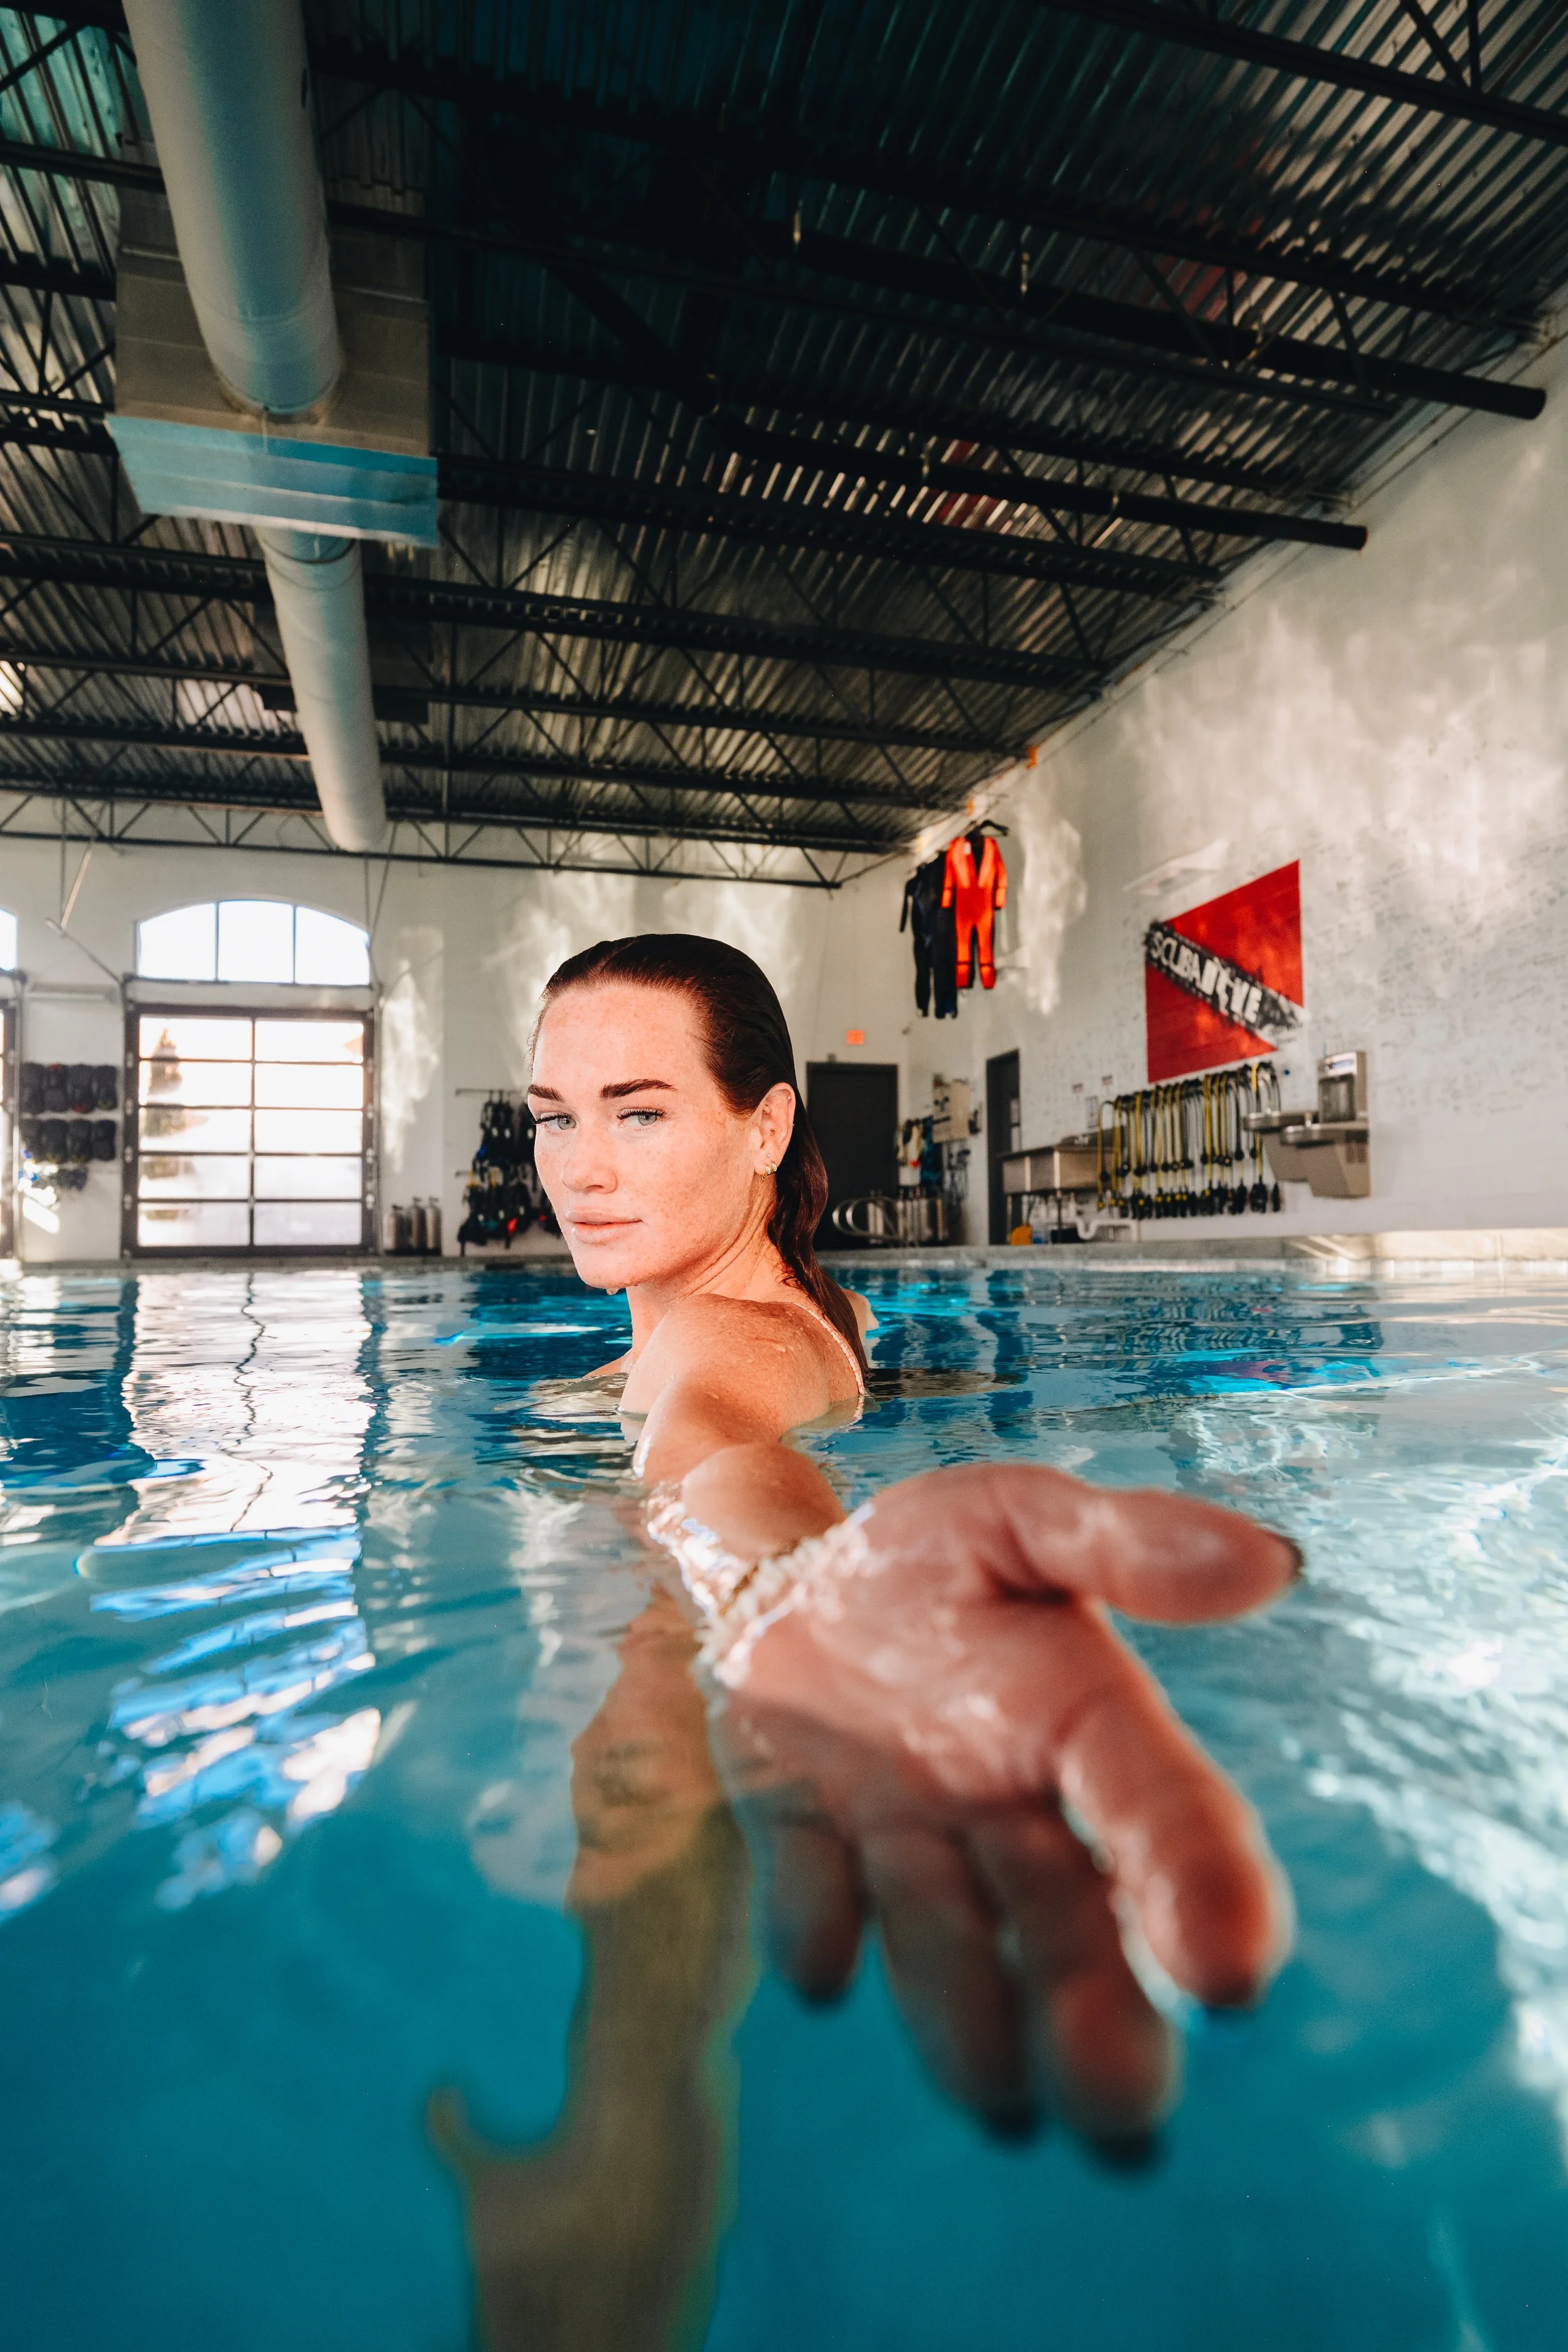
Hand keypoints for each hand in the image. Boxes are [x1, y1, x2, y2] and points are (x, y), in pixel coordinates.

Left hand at [700, 1463, 1297, 2147]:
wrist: (787, 1581)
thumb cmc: (930, 1558)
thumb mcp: (1019, 1517)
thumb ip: (1126, 1542)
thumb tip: (1274, 1561)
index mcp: (1083, 1728)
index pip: (1164, 1817)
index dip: (1204, 1893)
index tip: (1230, 1980)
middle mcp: (1008, 1818)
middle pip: (1071, 1933)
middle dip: (1098, 2024)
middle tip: (1124, 2115)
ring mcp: (902, 1851)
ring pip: (948, 1955)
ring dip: (969, 2020)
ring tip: (998, 2096)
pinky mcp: (803, 1862)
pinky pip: (812, 1916)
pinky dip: (818, 1939)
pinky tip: (824, 1964)